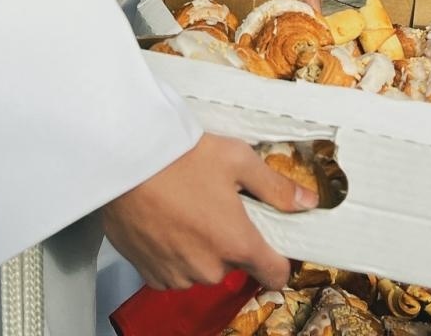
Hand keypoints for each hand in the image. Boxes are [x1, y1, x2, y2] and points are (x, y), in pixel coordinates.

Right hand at [100, 133, 312, 290]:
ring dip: (199, 248)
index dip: (277, 259)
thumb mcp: (236, 159)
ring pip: (201, 268)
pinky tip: (165, 222)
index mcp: (236, 243)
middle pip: (234, 265)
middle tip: (214, 205)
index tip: (270, 243)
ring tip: (185, 210)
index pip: (275, 274)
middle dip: (229, 241)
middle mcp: (209, 268)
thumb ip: (275, 187)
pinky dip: (173, 254)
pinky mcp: (149, 273)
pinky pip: (173, 272)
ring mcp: (177, 274)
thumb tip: (307, 202)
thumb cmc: (178, 156)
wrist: (123, 160)